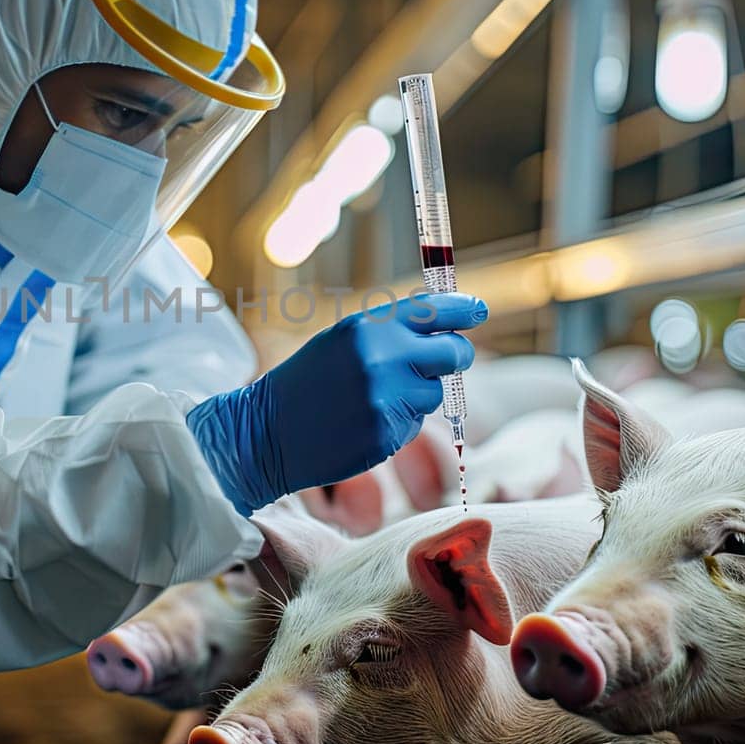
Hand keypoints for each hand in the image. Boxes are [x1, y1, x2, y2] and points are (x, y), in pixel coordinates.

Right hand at [188, 293, 485, 515]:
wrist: (266, 432)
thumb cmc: (307, 383)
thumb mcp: (342, 342)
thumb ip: (389, 332)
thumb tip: (444, 325)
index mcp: (367, 328)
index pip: (433, 310)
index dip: (464, 309)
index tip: (478, 310)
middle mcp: (381, 358)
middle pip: (454, 352)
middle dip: (456, 355)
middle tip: (447, 359)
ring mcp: (386, 398)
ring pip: (434, 391)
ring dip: (417, 394)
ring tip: (376, 398)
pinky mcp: (388, 433)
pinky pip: (416, 423)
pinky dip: (400, 422)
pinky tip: (367, 422)